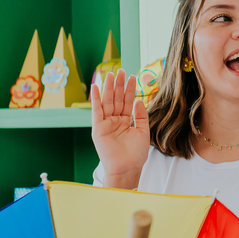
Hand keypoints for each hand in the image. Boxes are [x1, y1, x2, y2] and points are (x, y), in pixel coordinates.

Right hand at [90, 69, 148, 187]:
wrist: (127, 167)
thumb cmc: (136, 153)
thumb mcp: (143, 131)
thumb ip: (141, 115)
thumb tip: (138, 100)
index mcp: (125, 121)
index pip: (127, 101)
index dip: (129, 89)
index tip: (132, 76)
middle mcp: (114, 121)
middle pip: (116, 99)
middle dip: (118, 85)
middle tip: (120, 70)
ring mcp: (106, 123)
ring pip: (107, 102)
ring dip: (108, 88)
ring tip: (110, 74)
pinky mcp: (98, 128)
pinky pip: (96, 111)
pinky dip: (95, 99)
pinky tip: (96, 87)